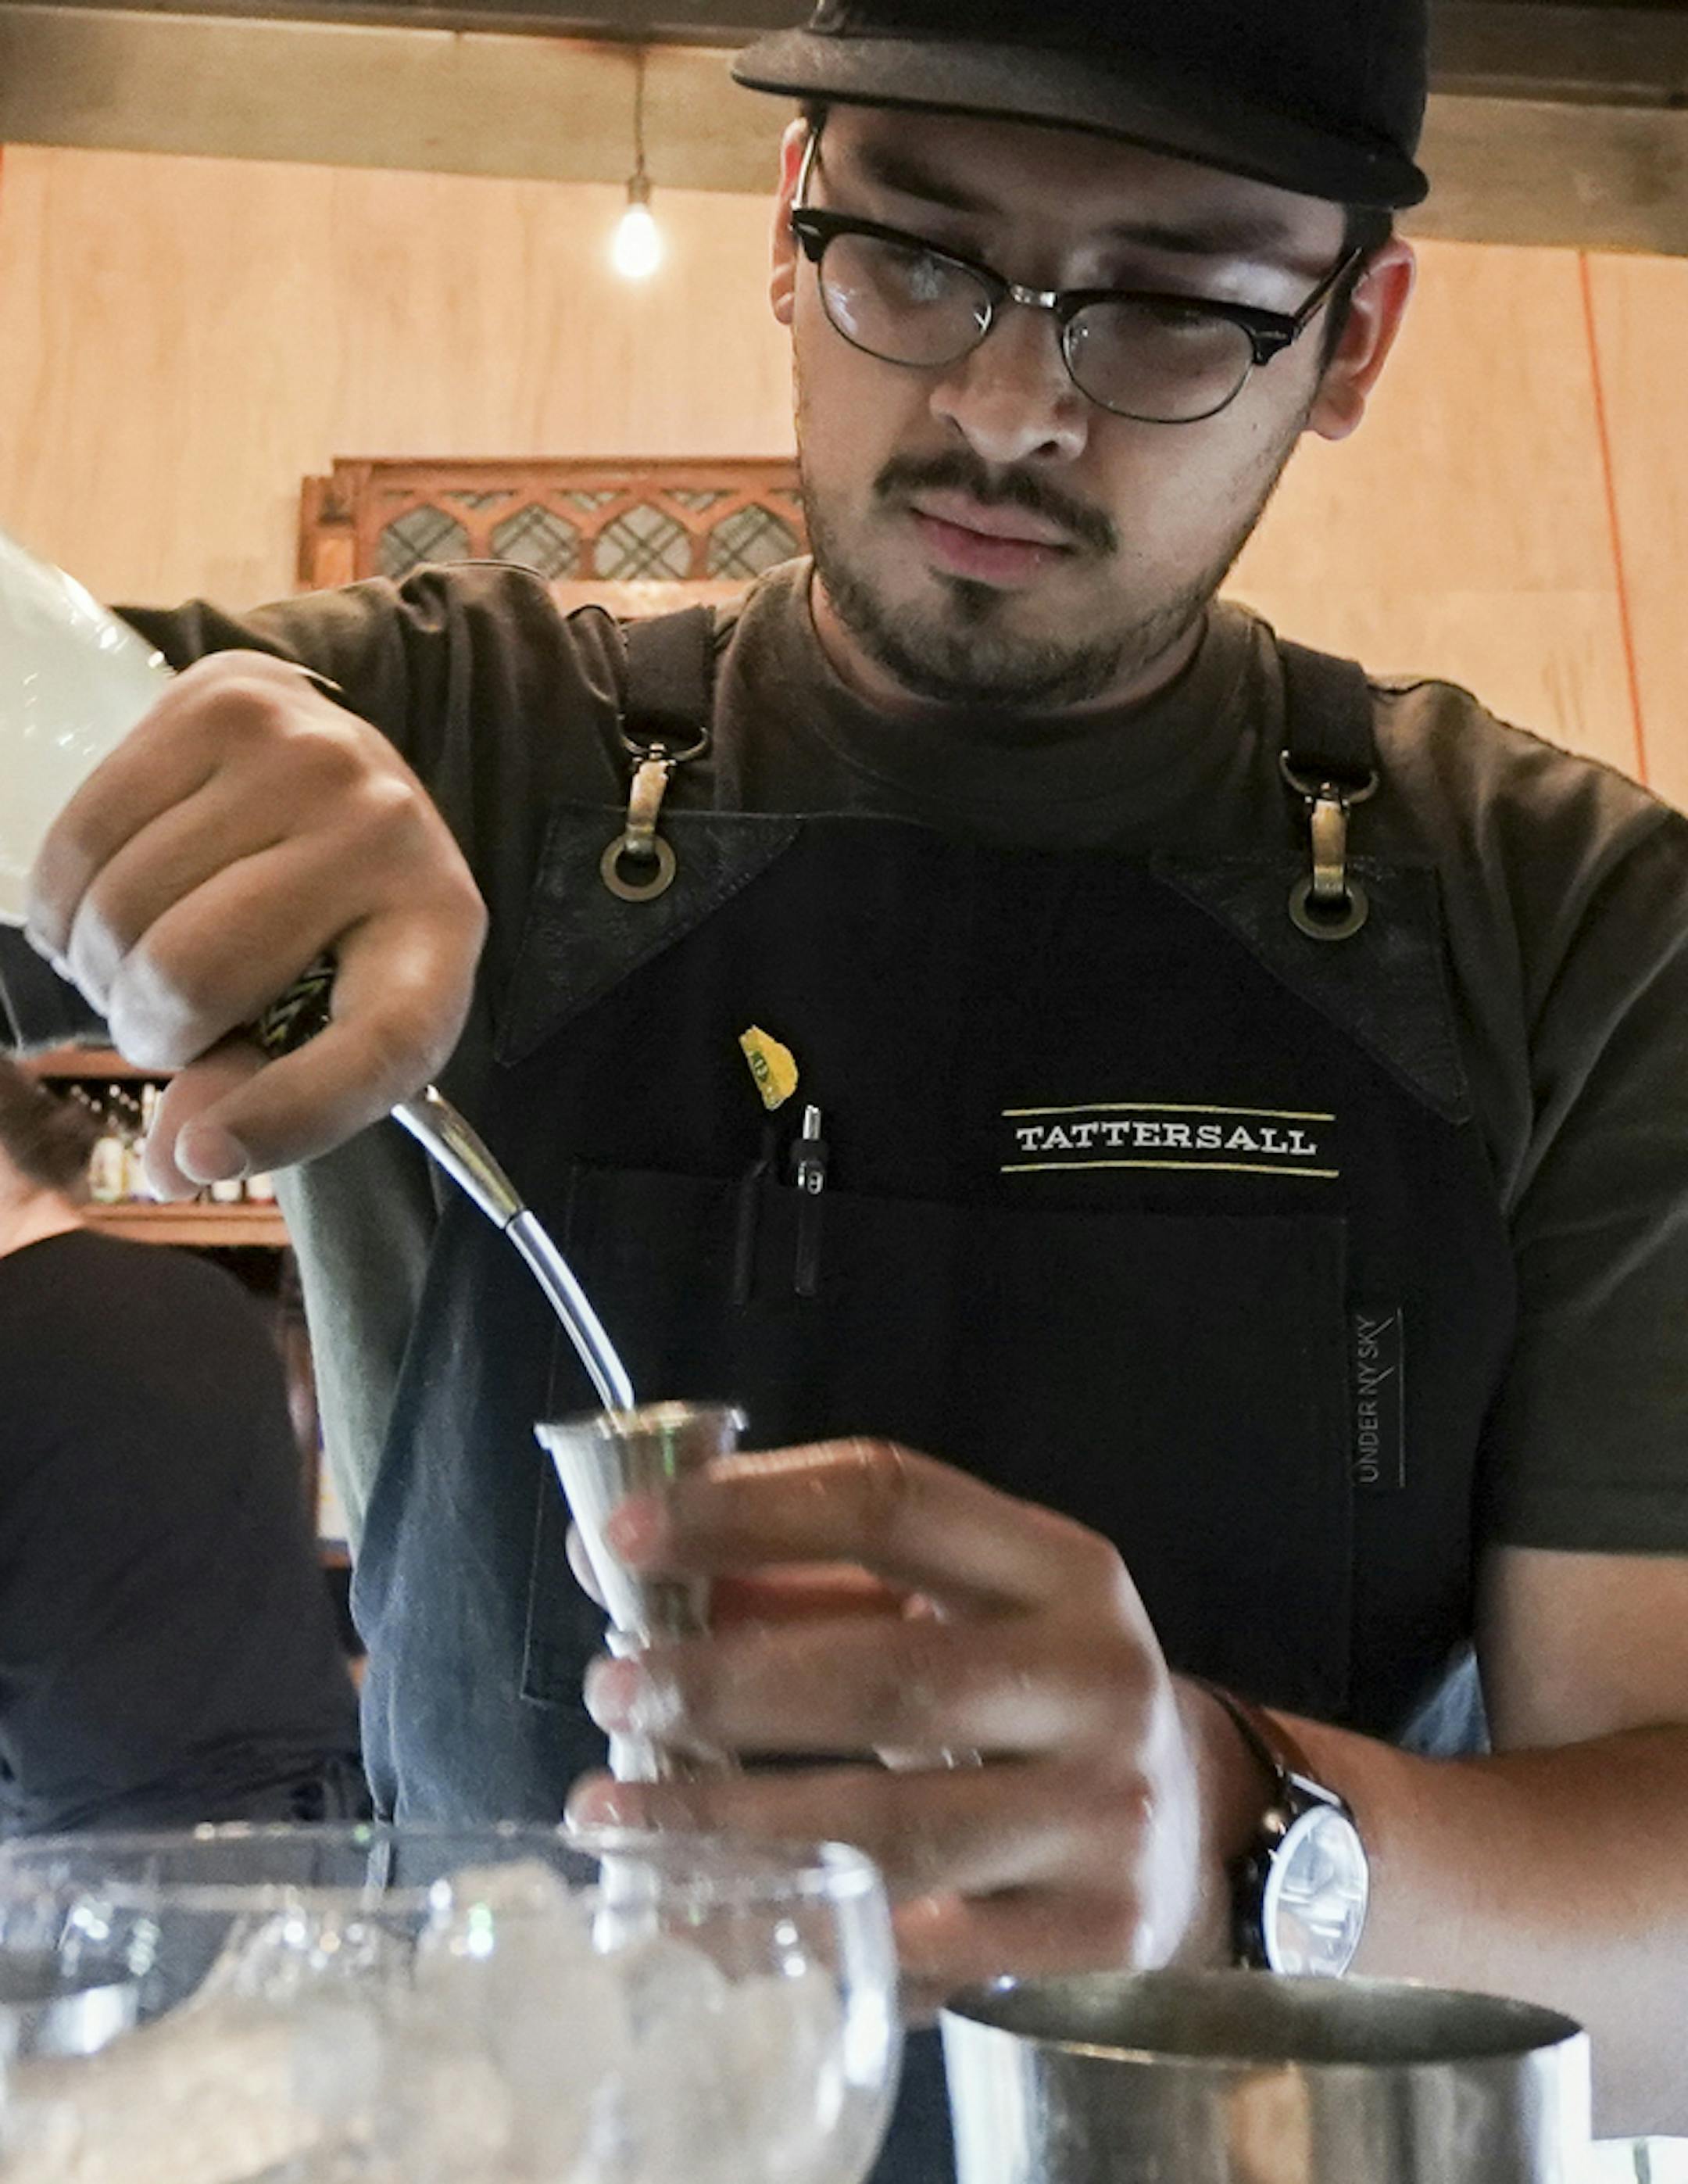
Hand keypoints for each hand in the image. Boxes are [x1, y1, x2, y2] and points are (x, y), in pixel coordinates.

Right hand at [25, 652, 485, 1192]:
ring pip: (122, 911)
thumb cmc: (333, 922)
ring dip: (100, 967)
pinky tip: (101, 908)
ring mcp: (308, 756)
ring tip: (139, 956)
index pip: (375, 1047)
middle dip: (147, 1030)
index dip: (285, 1114)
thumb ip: (261, 1095)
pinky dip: (64, 906)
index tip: (199, 1155)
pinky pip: (81, 840)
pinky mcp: (223, 700)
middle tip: (162, 1021)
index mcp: (440, 939)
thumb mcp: (332, 1018)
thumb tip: (174, 1166)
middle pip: (193, 976)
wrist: (337, 771)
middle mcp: (388, 833)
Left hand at [567, 1439, 1260, 2005]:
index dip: (747, 1511)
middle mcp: (1096, 1682)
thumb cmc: (1021, 1691)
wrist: (1187, 1829)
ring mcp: (1100, 1820)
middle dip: (726, 1681)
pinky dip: (782, 1932)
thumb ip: (800, 1580)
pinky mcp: (1087, 1942)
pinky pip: (906, 1951)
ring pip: (888, 1828)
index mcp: (1061, 1567)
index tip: (621, 1537)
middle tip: (612, 1686)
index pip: (892, 1500)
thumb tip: (616, 1561)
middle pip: (888, 1673)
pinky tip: (687, 1911)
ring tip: (610, 1806)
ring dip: (725, 1818)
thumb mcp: (946, 1605)